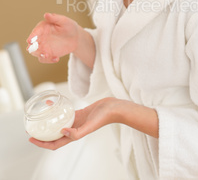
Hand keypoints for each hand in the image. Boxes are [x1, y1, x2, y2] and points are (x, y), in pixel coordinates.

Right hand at [26, 13, 79, 63]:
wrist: (75, 37)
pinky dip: (48, 60)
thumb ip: (55, 18)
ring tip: (48, 56)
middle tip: (40, 50)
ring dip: (40, 55)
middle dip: (33, 48)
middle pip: (31, 44)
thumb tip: (46, 14)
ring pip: (36, 53)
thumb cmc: (69, 26)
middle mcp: (40, 37)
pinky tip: (56, 58)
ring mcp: (43, 46)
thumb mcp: (64, 21)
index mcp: (42, 28)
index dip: (32, 36)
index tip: (30, 40)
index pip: (35, 32)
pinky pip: (43, 59)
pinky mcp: (47, 53)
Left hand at [28, 97, 158, 150]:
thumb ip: (78, 132)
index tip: (31, 138)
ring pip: (59, 123)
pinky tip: (53, 103)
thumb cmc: (104, 117)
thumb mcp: (90, 125)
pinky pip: (65, 113)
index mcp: (75, 135)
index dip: (42, 143)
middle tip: (31, 128)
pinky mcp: (80, 112)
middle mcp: (74, 129)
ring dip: (49, 122)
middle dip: (42, 134)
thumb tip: (63, 132)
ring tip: (40, 116)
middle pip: (54, 135)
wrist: (114, 108)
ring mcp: (77, 121)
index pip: (55, 144)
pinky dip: (58, 110)